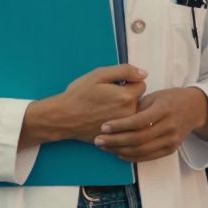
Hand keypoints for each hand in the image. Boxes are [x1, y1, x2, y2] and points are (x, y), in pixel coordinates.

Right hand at [23, 65, 146, 145]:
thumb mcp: (99, 74)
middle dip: (128, 95)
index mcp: (126, 97)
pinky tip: (104, 117)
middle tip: (108, 96)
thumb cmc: (79, 94)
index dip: (129, 82)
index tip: (116, 84)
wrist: (63, 117)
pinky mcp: (117, 137)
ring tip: (105, 107)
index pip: (141, 84)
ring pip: (133, 113)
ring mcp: (123, 128)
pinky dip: (119, 121)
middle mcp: (129, 114)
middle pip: (139, 99)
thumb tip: (144, 73)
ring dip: (125, 108)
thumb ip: (125, 71)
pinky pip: (126, 126)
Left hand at [94, 87, 207, 162]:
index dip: (119, 126)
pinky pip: (148, 157)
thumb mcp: (155, 96)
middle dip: (115, 141)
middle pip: (138, 139)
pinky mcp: (170, 149)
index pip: (138, 121)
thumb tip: (116, 116)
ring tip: (105, 147)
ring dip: (120, 151)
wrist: (194, 108)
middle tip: (98, 140)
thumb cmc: (171, 98)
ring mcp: (171, 140)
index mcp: (164, 110)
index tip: (103, 127)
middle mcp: (169, 126)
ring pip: (141, 150)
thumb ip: (138, 107)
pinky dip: (131, 157)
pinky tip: (119, 153)